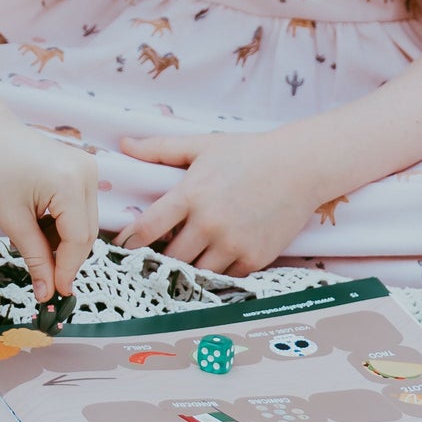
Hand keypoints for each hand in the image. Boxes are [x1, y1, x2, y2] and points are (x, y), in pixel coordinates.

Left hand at [0, 122, 97, 302]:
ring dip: (65, 244)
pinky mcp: (82, 169)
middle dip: (67, 260)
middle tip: (48, 284)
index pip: (78, 239)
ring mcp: (88, 169)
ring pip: (85, 223)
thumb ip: (34, 257)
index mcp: (70, 183)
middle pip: (87, 233)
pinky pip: (80, 208)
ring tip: (37, 251)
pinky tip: (42, 231)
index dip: (67, 269)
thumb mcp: (12, 218)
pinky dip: (64, 226)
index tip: (54, 293)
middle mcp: (88, 174)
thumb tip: (47, 292)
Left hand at [117, 130, 327, 276]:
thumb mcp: (202, 145)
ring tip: (186, 259)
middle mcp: (209, 223)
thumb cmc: (247, 153)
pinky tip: (216, 259)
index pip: (148, 228)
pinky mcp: (255, 258)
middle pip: (170, 257)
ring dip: (189, 267)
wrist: (300, 167)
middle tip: (155, 257)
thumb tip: (124, 144)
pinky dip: (218, 272)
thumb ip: (160, 148)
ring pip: (196, 272)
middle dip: (161, 258)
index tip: (122, 247)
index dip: (130, 241)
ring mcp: (233, 243)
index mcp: (191, 195)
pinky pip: (226, 277)